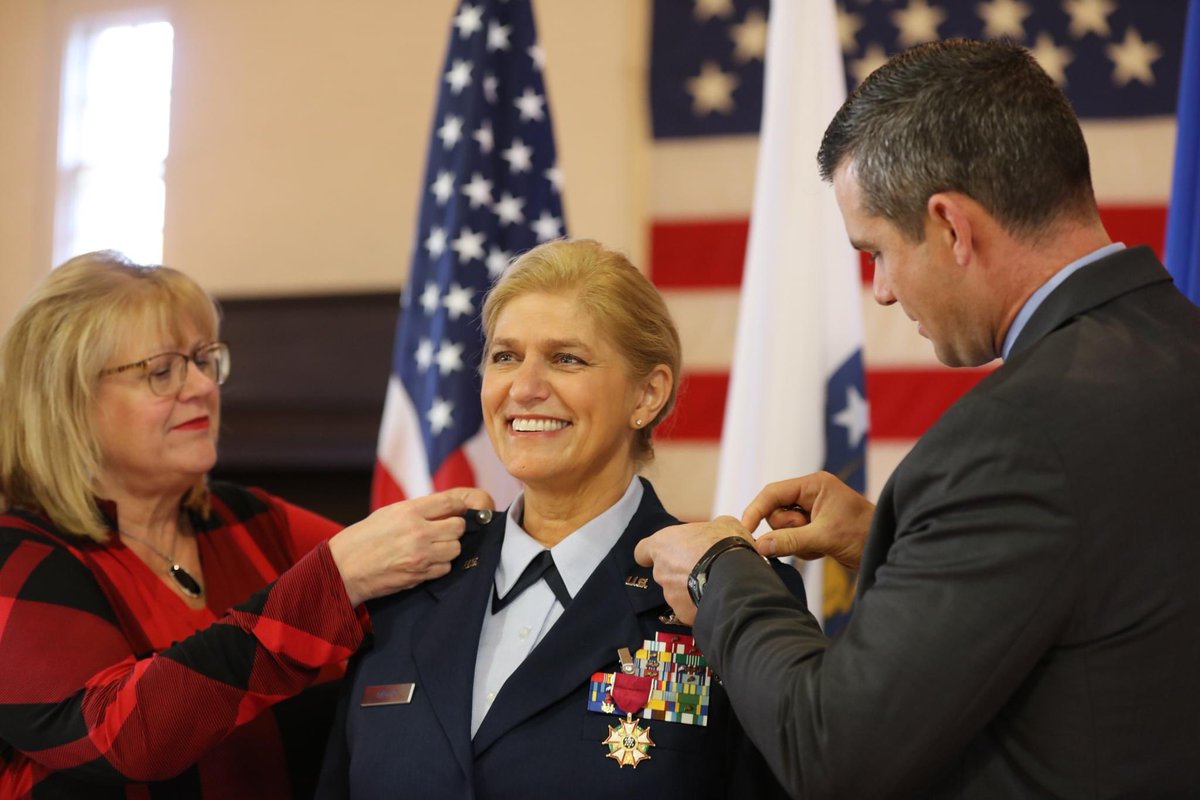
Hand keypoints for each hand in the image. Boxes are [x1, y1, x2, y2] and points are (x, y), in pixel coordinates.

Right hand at [328, 487, 494, 605]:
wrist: (343, 569)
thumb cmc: (362, 539)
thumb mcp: (388, 514)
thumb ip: (417, 510)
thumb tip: (445, 509)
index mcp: (409, 511)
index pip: (451, 502)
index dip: (461, 506)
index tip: (463, 509)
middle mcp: (418, 531)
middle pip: (459, 527)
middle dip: (454, 529)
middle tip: (442, 532)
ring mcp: (420, 554)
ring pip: (455, 548)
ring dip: (448, 549)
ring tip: (432, 549)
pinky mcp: (419, 574)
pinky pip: (445, 568)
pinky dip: (439, 566)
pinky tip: (424, 563)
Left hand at [634, 516, 750, 625]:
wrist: (735, 577)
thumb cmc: (723, 544)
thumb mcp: (721, 524)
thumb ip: (708, 529)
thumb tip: (716, 533)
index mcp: (662, 545)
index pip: (642, 552)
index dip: (650, 554)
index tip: (660, 556)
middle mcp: (661, 571)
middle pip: (664, 573)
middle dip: (679, 572)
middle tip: (702, 569)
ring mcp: (670, 595)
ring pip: (677, 593)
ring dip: (690, 590)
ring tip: (714, 585)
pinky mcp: (683, 614)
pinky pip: (689, 609)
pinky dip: (699, 606)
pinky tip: (716, 599)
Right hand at [741, 471, 873, 569]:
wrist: (885, 548)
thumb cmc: (862, 534)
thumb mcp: (824, 537)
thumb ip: (790, 541)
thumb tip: (759, 547)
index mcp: (813, 484)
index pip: (773, 493)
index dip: (756, 510)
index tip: (745, 529)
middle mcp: (810, 494)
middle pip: (775, 512)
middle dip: (786, 529)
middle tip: (808, 536)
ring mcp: (811, 512)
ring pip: (782, 528)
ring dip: (795, 541)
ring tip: (819, 545)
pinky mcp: (814, 528)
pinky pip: (792, 539)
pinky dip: (803, 548)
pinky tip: (822, 550)